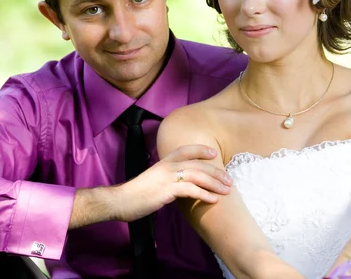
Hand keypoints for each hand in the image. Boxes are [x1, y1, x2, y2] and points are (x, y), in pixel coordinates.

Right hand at [113, 144, 232, 221]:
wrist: (121, 200)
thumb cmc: (137, 193)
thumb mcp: (153, 180)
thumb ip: (167, 178)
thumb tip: (179, 184)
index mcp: (163, 162)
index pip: (185, 150)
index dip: (200, 149)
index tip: (213, 152)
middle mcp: (167, 166)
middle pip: (198, 164)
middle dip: (216, 172)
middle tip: (229, 180)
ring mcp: (167, 177)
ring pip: (198, 176)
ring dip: (215, 183)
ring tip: (226, 190)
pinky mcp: (167, 190)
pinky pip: (191, 190)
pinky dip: (204, 194)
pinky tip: (213, 200)